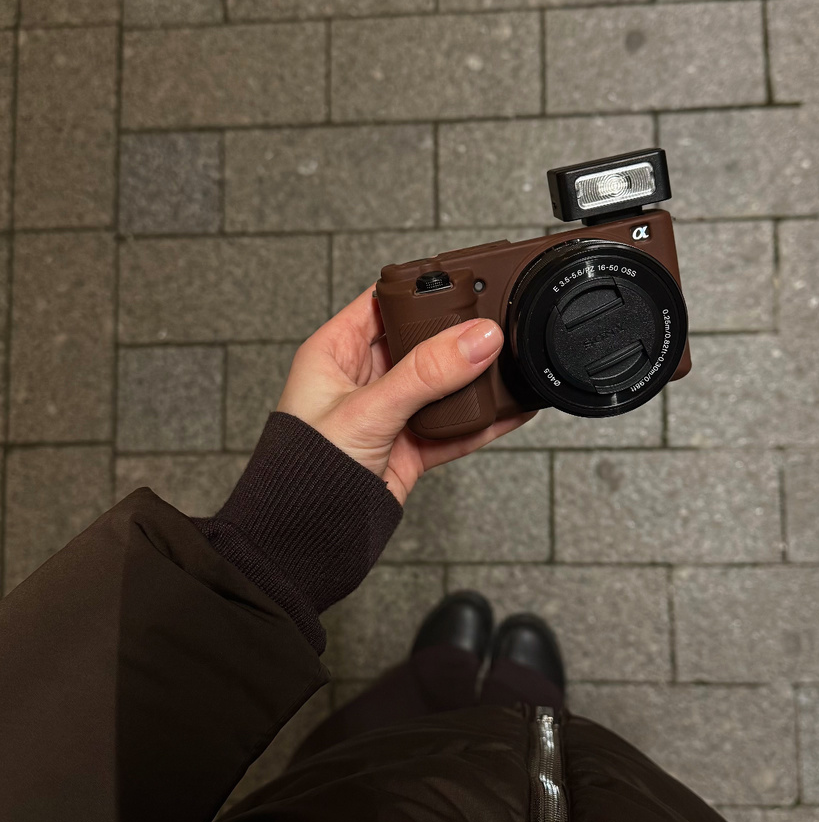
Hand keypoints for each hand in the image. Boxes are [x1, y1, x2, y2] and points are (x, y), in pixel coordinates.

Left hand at [276, 286, 536, 504]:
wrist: (307, 540)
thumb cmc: (304, 472)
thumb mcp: (369, 410)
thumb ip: (426, 374)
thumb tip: (477, 338)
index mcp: (334, 352)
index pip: (383, 302)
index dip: (420, 290)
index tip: (463, 282)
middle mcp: (360, 379)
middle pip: (419, 342)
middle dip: (455, 335)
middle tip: (494, 322)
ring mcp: (387, 414)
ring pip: (441, 386)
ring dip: (473, 379)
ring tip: (509, 362)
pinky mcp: (408, 449)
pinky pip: (453, 427)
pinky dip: (482, 420)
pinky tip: (510, 408)